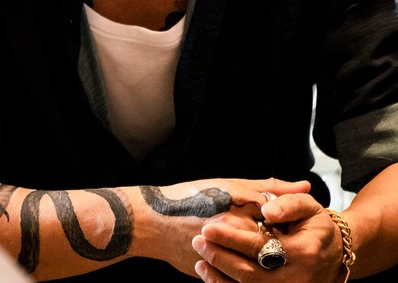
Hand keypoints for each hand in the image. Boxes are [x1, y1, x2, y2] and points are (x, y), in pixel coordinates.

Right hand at [137, 177, 311, 276]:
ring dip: (268, 260)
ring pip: (265, 265)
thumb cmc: (190, 198)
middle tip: (275, 239)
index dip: (290, 224)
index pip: (286, 222)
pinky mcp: (219, 272)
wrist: (152, 222)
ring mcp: (228, 255)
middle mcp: (239, 233)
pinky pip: (246, 278)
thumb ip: (270, 187)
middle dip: (282, 244)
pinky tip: (248, 264)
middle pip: (277, 245)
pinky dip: (251, 272)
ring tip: (263, 252)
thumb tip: (306, 187)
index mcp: (245, 211)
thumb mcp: (230, 185)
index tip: (286, 223)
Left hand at [192, 190, 344, 281]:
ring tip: (200, 260)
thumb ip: (288, 202)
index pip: (258, 247)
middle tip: (197, 241)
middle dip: (219, 258)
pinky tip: (211, 275)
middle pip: (249, 274)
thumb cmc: (316, 227)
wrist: (336, 255)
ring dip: (219, 277)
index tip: (207, 228)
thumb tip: (267, 209)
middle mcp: (296, 278)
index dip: (230, 238)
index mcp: (302, 252)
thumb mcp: (309, 207)